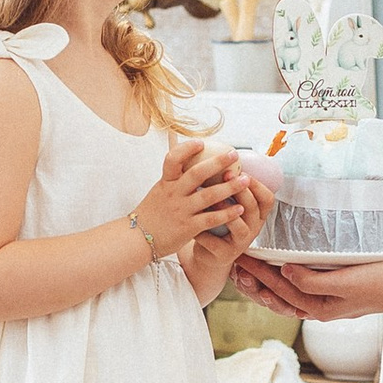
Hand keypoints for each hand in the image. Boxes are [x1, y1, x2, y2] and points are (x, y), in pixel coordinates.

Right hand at [135, 138, 259, 264]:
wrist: (136, 240)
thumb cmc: (151, 215)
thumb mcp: (158, 191)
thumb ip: (174, 180)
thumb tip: (190, 164)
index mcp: (165, 182)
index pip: (173, 159)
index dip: (187, 149)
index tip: (202, 143)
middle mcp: (173, 194)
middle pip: (197, 174)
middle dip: (218, 162)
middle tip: (234, 154)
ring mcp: (181, 210)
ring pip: (209, 196)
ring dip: (229, 187)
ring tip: (245, 180)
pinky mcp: (188, 228)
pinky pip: (211, 218)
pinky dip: (227, 213)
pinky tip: (239, 209)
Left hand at [179, 153, 276, 299]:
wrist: (208, 253)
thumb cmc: (217, 222)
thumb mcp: (227, 203)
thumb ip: (227, 185)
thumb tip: (219, 154)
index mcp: (256, 214)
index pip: (267, 198)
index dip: (258, 185)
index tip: (243, 171)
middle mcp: (253, 228)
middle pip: (253, 208)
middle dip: (241, 191)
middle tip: (226, 176)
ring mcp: (240, 243)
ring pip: (239, 226)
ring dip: (225, 211)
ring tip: (211, 200)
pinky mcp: (225, 255)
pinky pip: (215, 242)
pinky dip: (203, 232)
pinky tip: (193, 222)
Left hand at [229, 252, 382, 320]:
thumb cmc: (380, 282)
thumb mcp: (346, 282)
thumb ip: (313, 281)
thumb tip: (284, 272)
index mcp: (319, 309)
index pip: (280, 290)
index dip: (259, 273)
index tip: (242, 257)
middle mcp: (318, 309)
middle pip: (277, 296)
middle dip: (254, 280)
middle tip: (235, 261)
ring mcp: (324, 301)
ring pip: (285, 295)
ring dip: (263, 283)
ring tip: (244, 270)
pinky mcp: (331, 291)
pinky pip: (297, 290)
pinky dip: (281, 282)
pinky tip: (272, 272)